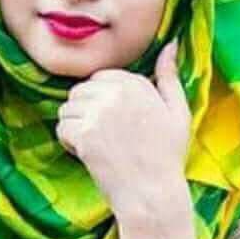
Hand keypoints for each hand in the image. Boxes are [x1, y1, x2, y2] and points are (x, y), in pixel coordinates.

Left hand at [55, 40, 192, 218]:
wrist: (153, 194)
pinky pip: (62, 128)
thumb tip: (170, 44)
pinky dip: (70, 142)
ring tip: (98, 145)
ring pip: (68, 108)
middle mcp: (115, 93)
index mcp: (135, 83)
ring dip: (76, 127)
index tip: (116, 122)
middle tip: (106, 137)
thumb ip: (169, 76)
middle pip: (80, 91)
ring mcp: (98, 113)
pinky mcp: (83, 134)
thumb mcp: (177, 112)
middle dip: (87, 112)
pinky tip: (89, 155)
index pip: (100, 77)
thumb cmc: (166, 156)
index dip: (103, 100)